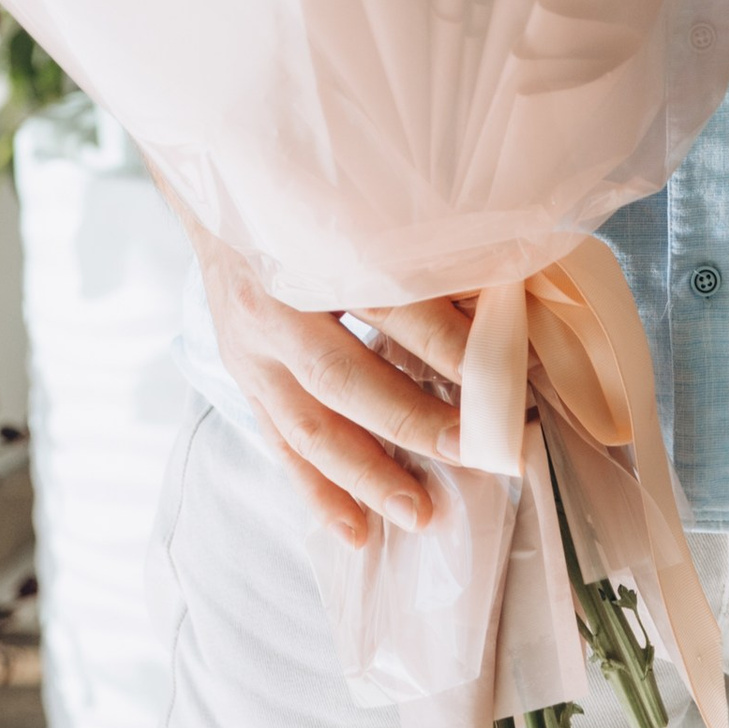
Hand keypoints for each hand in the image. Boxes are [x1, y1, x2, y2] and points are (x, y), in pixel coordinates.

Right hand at [190, 223, 468, 547]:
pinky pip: (279, 447)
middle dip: (409, 420)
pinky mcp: (242, 381)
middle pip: (343, 375)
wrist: (227, 196)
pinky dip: (317, 493)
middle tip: (469, 452)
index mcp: (311, 249)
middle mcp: (273, 306)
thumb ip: (421, 249)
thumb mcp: (362, 206)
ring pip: (307, 426)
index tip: (500, 377)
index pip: (387, 302)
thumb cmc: (317, 198)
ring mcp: (250, 352)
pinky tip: (354, 531)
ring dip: (365, 475)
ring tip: (418, 512)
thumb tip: (500, 301)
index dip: (444, 341)